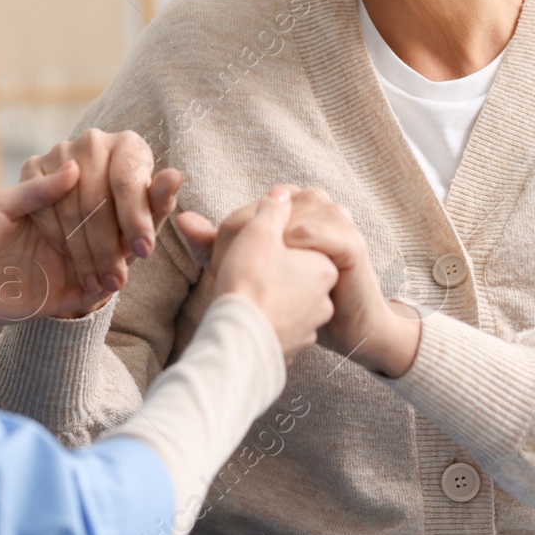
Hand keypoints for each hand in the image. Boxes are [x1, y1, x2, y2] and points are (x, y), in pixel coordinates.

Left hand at [0, 149, 173, 323]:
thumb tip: (77, 167)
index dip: (128, 188)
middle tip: (165, 190)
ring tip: (152, 230)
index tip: (155, 171)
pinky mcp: (59, 297)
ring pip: (113, 256)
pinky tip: (127, 268)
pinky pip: (91, 292)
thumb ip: (40, 190)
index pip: (101, 196)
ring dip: (132, 247)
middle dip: (141, 213)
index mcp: (56, 210)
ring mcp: (66, 267)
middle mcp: (67, 238)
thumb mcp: (1, 204)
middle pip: (116, 226)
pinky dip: (108, 282)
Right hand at [173, 186, 336, 361]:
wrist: (239, 340)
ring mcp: (308, 328)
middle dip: (274, 270)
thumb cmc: (249, 281)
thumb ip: (273, 210)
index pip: (303, 244)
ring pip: (288, 303)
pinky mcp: (291, 349)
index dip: (275, 241)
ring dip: (270, 296)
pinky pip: (279, 328)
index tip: (251, 246)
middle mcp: (322, 300)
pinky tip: (247, 317)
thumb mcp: (258, 233)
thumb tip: (282, 193)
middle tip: (245, 268)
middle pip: (295, 274)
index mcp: (323, 268)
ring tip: (244, 294)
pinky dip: (265, 320)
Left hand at [179, 185, 419, 376]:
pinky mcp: (352, 242)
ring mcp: (337, 221)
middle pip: (272, 207)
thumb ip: (214, 245)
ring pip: (294, 214)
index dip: (233, 236)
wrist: (346, 330)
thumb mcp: (249, 269)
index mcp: (293, 204)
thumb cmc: (296, 299)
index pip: (253, 208)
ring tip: (265, 273)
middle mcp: (316, 204)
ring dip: (275, 243)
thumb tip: (182, 220)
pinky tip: (289, 264)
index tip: (223, 267)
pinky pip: (320, 230)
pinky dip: (300, 244)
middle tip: (243, 272)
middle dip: (253, 239)